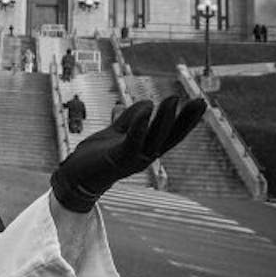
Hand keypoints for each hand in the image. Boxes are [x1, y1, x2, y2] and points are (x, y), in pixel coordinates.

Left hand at [51, 96, 206, 211]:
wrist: (75, 177)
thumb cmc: (96, 156)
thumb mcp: (116, 132)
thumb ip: (130, 118)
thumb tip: (148, 102)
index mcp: (146, 148)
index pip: (171, 133)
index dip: (187, 119)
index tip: (200, 103)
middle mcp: (145, 155)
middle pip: (170, 136)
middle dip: (185, 119)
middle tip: (199, 101)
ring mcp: (133, 158)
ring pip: (154, 137)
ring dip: (164, 118)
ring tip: (173, 99)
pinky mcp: (118, 158)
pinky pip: (133, 140)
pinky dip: (140, 125)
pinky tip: (148, 110)